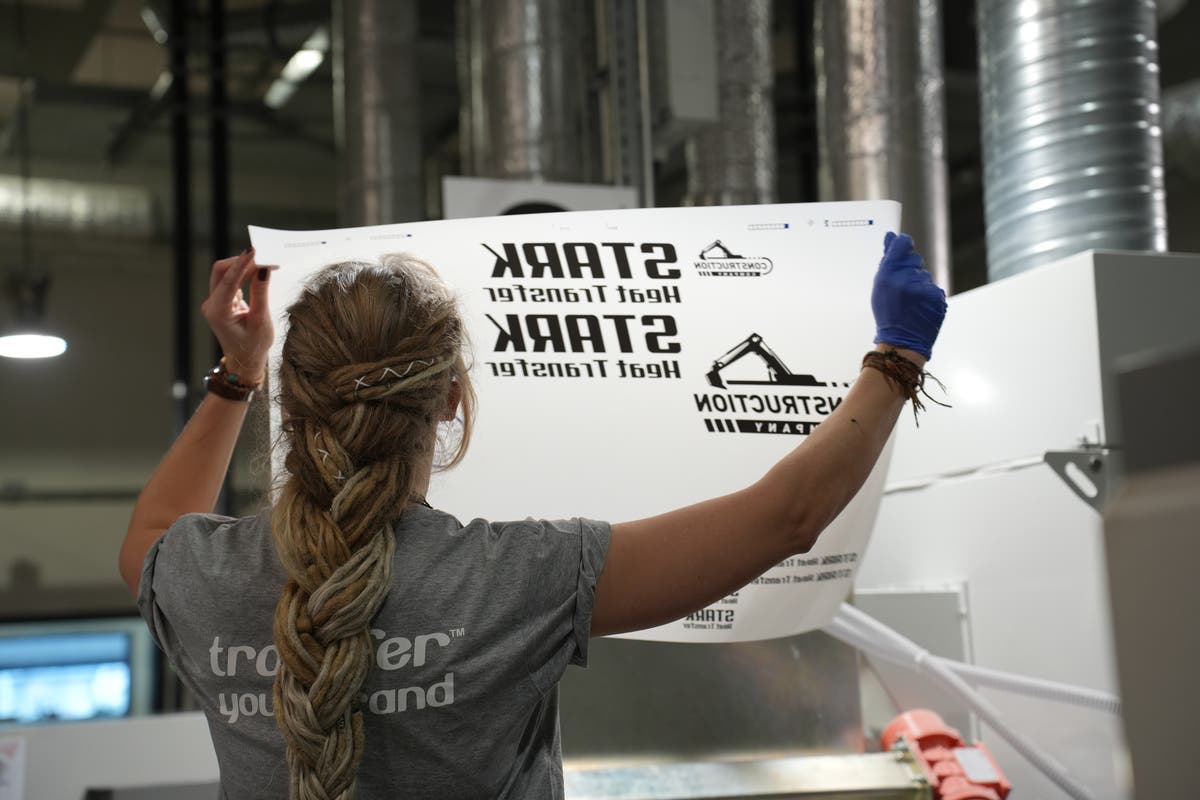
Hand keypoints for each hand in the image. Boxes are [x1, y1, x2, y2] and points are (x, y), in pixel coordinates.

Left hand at [200, 249, 273, 381]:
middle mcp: (212, 304)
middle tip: (263, 257)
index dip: (242, 263)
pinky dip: (245, 274)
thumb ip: (261, 294)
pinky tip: (259, 272)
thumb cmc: (254, 346)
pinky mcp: (222, 300)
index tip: (255, 251)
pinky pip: (231, 281)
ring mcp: (215, 302)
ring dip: (244, 267)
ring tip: (266, 264)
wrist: (245, 361)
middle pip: (221, 271)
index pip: (228, 279)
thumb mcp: (261, 321)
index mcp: (217, 312)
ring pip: (226, 274)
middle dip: (241, 262)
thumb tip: (264, 270)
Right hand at [871, 232, 946, 359]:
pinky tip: (920, 308)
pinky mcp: (937, 297)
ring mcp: (923, 288)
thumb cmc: (888, 314)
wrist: (902, 342)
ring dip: (919, 285)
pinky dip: (928, 297)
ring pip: (924, 276)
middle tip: (903, 290)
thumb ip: (887, 259)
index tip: (903, 248)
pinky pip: (933, 288)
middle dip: (910, 270)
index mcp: (888, 274)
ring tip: (911, 303)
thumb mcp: (880, 286)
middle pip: (915, 260)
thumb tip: (891, 236)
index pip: (902, 244)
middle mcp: (906, 279)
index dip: (903, 245)